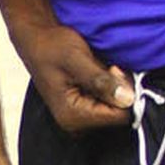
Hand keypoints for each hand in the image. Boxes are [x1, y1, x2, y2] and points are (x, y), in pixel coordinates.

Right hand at [14, 19, 134, 132]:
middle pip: (117, 115)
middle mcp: (75, 124)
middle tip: (107, 67)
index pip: (119, 116)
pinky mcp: (81, 111)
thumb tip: (128, 98)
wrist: (36, 40)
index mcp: (73, 116)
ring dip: (114, 87)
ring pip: (114, 108)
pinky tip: (96, 74)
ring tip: (98, 69)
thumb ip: (101, 81)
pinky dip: (108, 88)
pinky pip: (106, 104)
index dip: (125, 92)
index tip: (114, 69)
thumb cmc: (51, 46)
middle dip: (119, 90)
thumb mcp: (77, 59)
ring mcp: (78, 119)